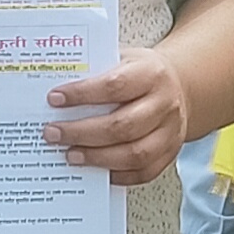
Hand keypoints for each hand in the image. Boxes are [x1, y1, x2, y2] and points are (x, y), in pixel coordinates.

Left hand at [45, 47, 191, 185]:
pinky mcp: (169, 153)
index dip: (82, 94)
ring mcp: (170, 132)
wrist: (179, 87)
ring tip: (71, 155)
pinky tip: (95, 169)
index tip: (54, 99)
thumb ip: (96, 72)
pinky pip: (143, 172)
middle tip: (54, 134)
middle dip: (82, 133)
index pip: (114, 85)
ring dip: (97, 157)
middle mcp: (164, 104)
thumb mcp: (123, 59)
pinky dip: (116, 174)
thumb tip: (57, 93)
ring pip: (134, 154)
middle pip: (122, 125)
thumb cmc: (143, 74)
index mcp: (151, 74)